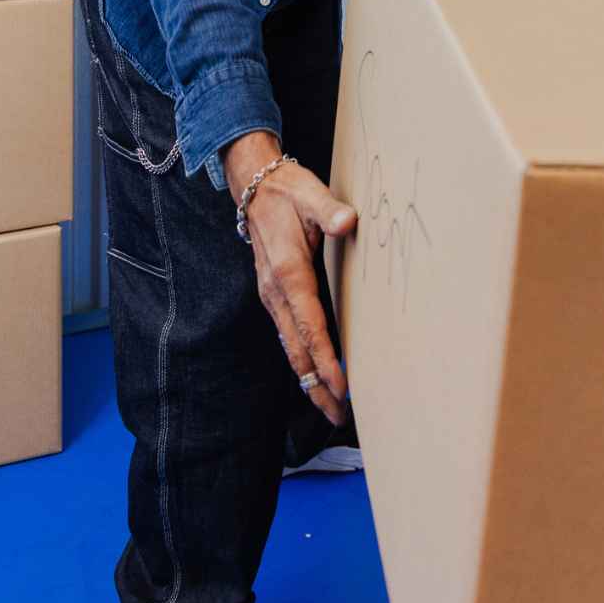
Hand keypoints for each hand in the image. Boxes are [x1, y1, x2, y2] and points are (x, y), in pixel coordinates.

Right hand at [223, 133, 356, 424]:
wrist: (255, 186)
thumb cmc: (289, 191)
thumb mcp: (311, 194)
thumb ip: (330, 210)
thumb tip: (348, 223)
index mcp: (289, 272)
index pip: (310, 325)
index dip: (326, 359)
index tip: (342, 387)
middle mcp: (276, 291)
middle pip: (297, 349)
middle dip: (317, 385)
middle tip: (340, 416)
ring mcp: (272, 296)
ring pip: (290, 347)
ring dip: (309, 379)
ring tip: (331, 407)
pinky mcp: (274, 295)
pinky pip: (288, 335)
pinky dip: (302, 360)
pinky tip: (315, 375)